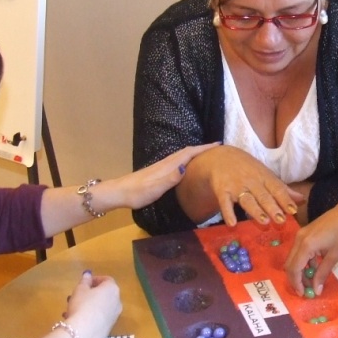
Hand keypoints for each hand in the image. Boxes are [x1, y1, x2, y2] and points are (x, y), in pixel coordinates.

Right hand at [63, 270, 122, 337]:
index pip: (107, 280)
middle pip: (104, 294)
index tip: (84, 282)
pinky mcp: (109, 328)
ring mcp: (115, 316)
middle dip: (90, 294)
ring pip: (101, 307)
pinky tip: (76, 319)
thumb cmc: (82, 305)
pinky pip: (100, 317)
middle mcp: (117, 302)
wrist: (84, 332)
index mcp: (112, 289)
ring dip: (88, 305)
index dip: (95, 279)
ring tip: (71, 308)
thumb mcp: (80, 290)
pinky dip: (91, 316)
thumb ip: (85, 281)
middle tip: (76, 296)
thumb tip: (88, 274)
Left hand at [98, 143, 219, 209]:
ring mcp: (161, 167)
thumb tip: (184, 168)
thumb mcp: (155, 189)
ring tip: (207, 154)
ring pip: (182, 156)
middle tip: (217, 148)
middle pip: (186, 151)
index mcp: (168, 166)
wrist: (120, 192)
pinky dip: (187, 159)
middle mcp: (166, 163)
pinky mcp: (158, 171)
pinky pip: (177, 161)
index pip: (189, 153)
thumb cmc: (137, 193)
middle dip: (202, 148)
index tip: (218, 145)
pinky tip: (187, 165)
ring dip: (195, 152)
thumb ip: (169, 179)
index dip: (203, 148)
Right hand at [177, 145, 302, 226]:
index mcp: (265, 177)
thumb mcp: (266, 175)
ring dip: (255, 210)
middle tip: (281, 220)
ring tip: (264, 221)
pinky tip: (232, 223)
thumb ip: (283, 189)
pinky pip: (225, 203)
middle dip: (272, 207)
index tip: (293, 210)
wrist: (221, 157)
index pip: (277, 188)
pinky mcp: (222, 190)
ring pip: (247, 200)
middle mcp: (252, 181)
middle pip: (263, 195)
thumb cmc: (248, 170)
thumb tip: (302, 200)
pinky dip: (228, 213)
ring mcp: (236, 186)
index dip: (285, 199)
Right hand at [284, 204, 337, 295]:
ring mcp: (299, 235)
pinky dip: (303, 262)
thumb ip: (323, 273)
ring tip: (311, 281)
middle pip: (290, 265)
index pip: (294, 269)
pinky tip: (314, 268)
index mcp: (306, 245)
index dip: (297, 283)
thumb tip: (316, 290)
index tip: (303, 294)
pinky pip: (298, 252)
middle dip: (296, 279)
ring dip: (299, 271)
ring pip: (293, 259)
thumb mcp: (334, 255)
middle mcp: (298, 240)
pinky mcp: (303, 234)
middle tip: (305, 290)